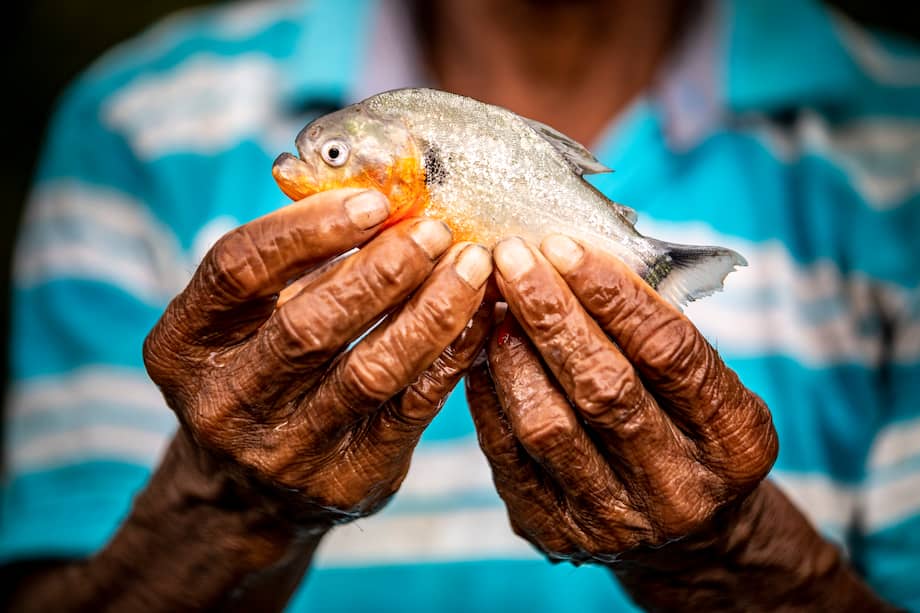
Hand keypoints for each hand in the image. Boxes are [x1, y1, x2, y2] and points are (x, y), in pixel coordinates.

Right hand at [143, 188, 492, 530]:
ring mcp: (282, 452)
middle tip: (435, 231)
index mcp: (182, 347)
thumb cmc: (259, 371)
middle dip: (383, 270)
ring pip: (369, 371)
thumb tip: (381, 196)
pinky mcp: (344, 480)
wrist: (250, 488)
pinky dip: (450, 355)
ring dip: (430, 310)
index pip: (237, 270)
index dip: (307, 228)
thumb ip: (292, 263)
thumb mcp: (246, 318)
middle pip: (307, 325)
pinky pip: (410, 408)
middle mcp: (223, 404)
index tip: (373, 201)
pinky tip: (476, 317)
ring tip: (469, 266)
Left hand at [467, 235, 777, 562]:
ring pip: (548, 425)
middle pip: (604, 386)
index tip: (563, 246)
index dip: (612, 294)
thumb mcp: (708, 386)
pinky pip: (509, 456)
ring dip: (513, 354)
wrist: (686, 537)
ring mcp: (617, 522)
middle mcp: (680, 489)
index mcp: (737, 440)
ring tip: (494, 304)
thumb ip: (657, 332)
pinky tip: (482, 355)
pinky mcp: (558, 534)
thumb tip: (574, 256)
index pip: (669, 351)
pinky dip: (490, 397)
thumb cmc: (690, 430)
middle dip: (551, 313)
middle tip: (511, 258)